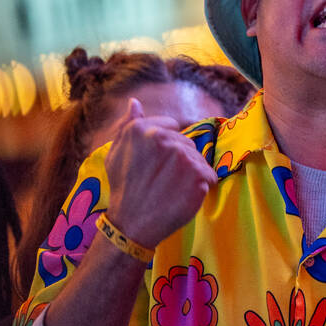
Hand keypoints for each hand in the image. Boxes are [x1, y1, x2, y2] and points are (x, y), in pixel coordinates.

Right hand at [106, 98, 216, 248]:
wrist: (132, 224)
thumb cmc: (123, 189)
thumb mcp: (115, 152)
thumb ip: (127, 124)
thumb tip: (135, 102)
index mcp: (141, 129)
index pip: (171, 127)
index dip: (165, 147)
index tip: (156, 164)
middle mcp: (163, 139)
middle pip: (186, 143)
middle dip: (179, 159)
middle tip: (162, 180)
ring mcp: (183, 157)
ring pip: (198, 158)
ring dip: (191, 172)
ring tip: (172, 188)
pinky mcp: (199, 175)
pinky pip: (209, 175)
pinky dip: (202, 185)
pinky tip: (184, 195)